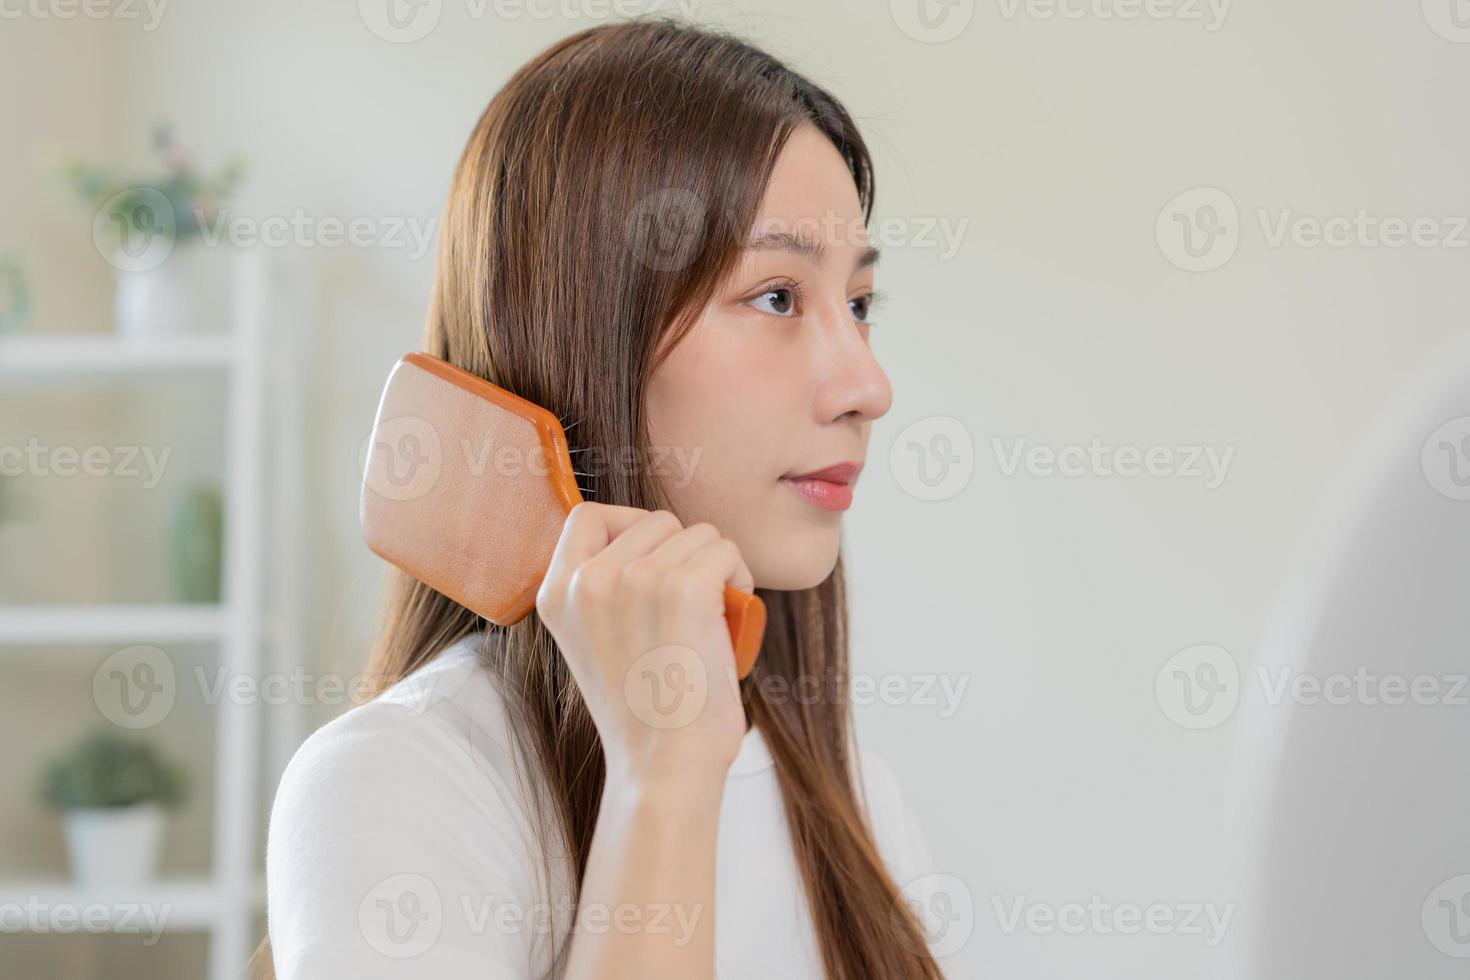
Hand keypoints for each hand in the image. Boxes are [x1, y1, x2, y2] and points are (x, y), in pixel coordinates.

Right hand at [535, 502, 753, 783]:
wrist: (663, 768)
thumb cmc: (642, 713)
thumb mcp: (594, 642)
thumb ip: (601, 592)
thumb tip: (646, 540)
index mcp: (556, 593)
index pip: (588, 515)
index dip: (629, 528)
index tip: (653, 564)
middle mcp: (589, 579)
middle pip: (655, 521)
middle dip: (683, 553)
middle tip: (692, 605)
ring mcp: (637, 580)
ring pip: (698, 533)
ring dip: (716, 565)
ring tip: (713, 615)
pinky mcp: (686, 589)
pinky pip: (726, 550)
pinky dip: (740, 576)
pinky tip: (734, 612)